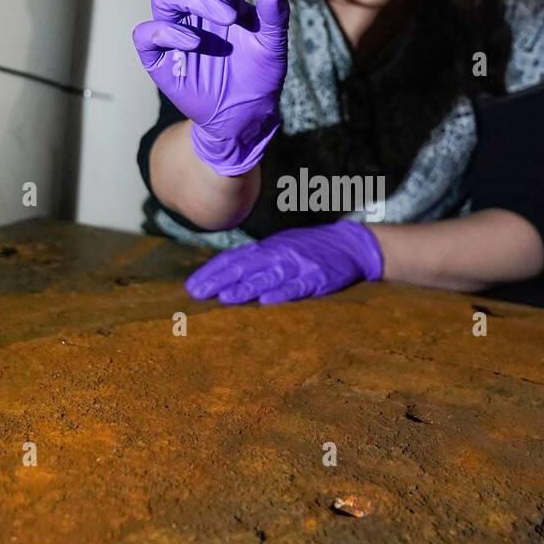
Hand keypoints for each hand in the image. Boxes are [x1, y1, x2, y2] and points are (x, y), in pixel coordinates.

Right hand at [132, 0, 289, 175]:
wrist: (246, 113)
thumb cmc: (258, 72)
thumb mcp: (273, 42)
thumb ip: (274, 13)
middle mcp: (191, 0)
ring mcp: (172, 26)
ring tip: (228, 19)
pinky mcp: (158, 55)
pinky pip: (145, 33)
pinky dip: (167, 33)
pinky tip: (196, 43)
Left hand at [185, 220, 384, 304]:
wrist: (350, 243)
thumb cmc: (311, 248)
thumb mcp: (281, 247)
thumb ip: (257, 259)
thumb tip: (227, 272)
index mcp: (268, 247)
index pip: (234, 258)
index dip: (212, 271)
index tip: (193, 285)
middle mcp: (279, 253)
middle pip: (245, 266)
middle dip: (219, 279)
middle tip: (198, 293)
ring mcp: (298, 264)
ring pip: (268, 275)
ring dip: (245, 287)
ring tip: (226, 298)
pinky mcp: (317, 277)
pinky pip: (297, 285)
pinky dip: (282, 292)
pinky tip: (267, 300)